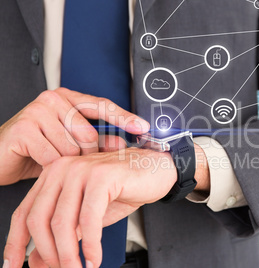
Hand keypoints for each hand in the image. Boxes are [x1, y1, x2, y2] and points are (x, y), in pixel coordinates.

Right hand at [0, 88, 149, 184]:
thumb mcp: (70, 144)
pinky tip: (39, 162)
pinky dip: (50, 167)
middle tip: (70, 160)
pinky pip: (53, 157)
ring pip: (73, 149)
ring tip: (51, 159)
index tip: (144, 127)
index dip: (125, 118)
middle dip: (85, 156)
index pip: (103, 106)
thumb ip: (95, 141)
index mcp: (68, 98)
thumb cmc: (36, 148)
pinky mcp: (24, 128)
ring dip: (66, 163)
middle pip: (90, 134)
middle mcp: (53, 99)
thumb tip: (122, 144)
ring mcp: (37, 111)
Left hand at [4, 147, 177, 267]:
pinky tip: (95, 258)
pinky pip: (89, 218)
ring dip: (69, 254)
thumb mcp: (88, 214)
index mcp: (53, 175)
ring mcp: (82, 170)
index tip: (14, 266)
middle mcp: (63, 169)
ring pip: (63, 222)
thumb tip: (37, 260)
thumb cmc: (124, 188)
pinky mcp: (102, 177)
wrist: (156, 169)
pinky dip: (91, 244)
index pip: (24, 212)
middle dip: (48, 254)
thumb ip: (63, 233)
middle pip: (40, 220)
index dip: (16, 243)